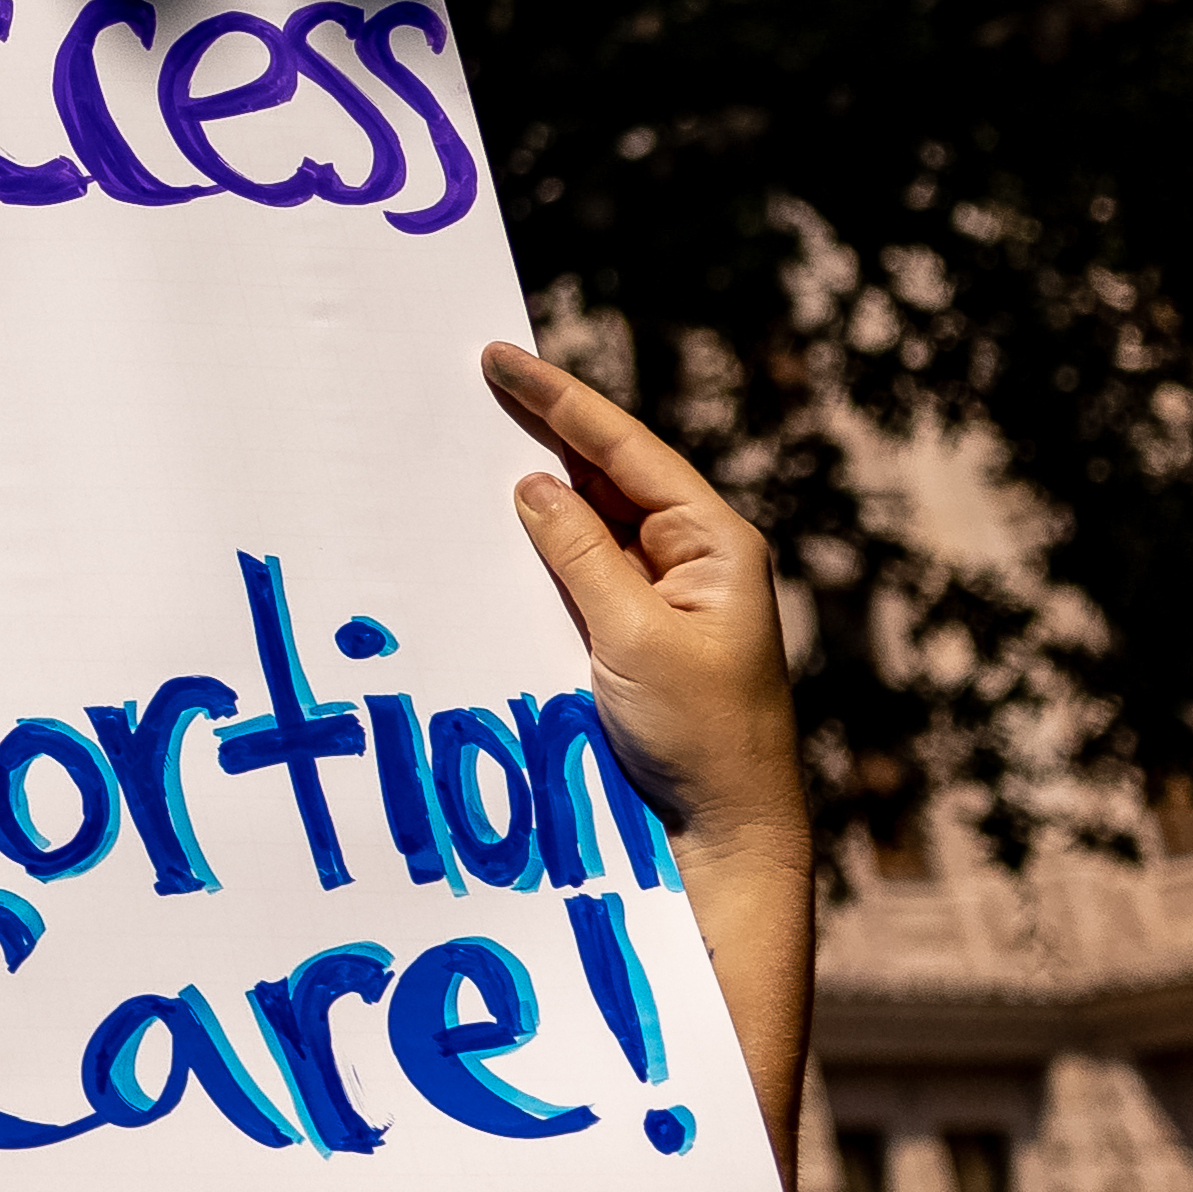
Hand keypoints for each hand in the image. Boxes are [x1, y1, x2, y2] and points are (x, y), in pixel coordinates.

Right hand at [481, 337, 803, 865]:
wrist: (723, 833)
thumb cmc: (703, 736)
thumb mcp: (636, 636)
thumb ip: (581, 552)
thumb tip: (531, 487)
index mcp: (715, 543)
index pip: (627, 449)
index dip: (561, 400)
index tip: (500, 358)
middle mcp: (693, 558)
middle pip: (608, 474)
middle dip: (544, 432)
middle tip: (474, 385)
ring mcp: (664, 597)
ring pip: (589, 521)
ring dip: (535, 491)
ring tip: (469, 446)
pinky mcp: (634, 634)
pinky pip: (579, 570)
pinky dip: (537, 546)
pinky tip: (494, 529)